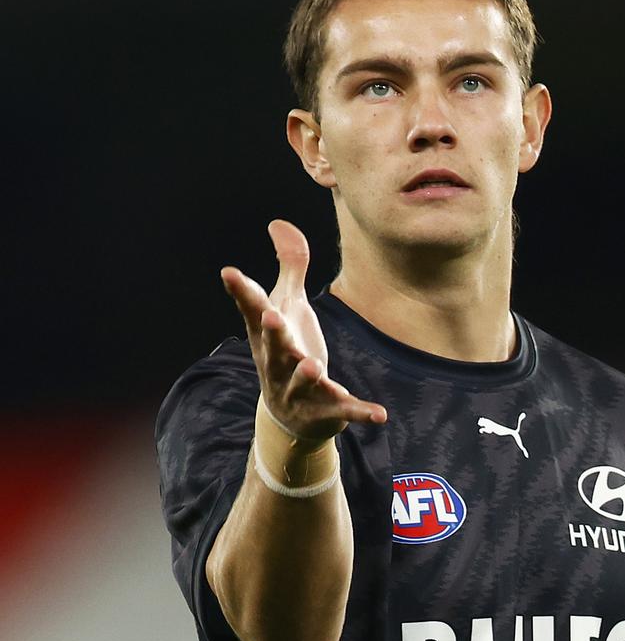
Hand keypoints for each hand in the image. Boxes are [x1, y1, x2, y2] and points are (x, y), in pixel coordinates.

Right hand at [221, 219, 386, 438]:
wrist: (291, 417)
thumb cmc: (288, 349)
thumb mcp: (288, 307)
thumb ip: (289, 267)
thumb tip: (278, 222)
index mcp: (269, 336)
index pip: (253, 310)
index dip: (242, 291)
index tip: (229, 271)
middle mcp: (279, 363)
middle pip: (274, 347)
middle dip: (274, 334)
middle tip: (272, 316)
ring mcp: (301, 390)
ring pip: (301, 381)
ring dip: (306, 374)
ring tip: (313, 365)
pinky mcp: (327, 409)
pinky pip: (344, 410)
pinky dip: (360, 412)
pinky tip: (380, 414)